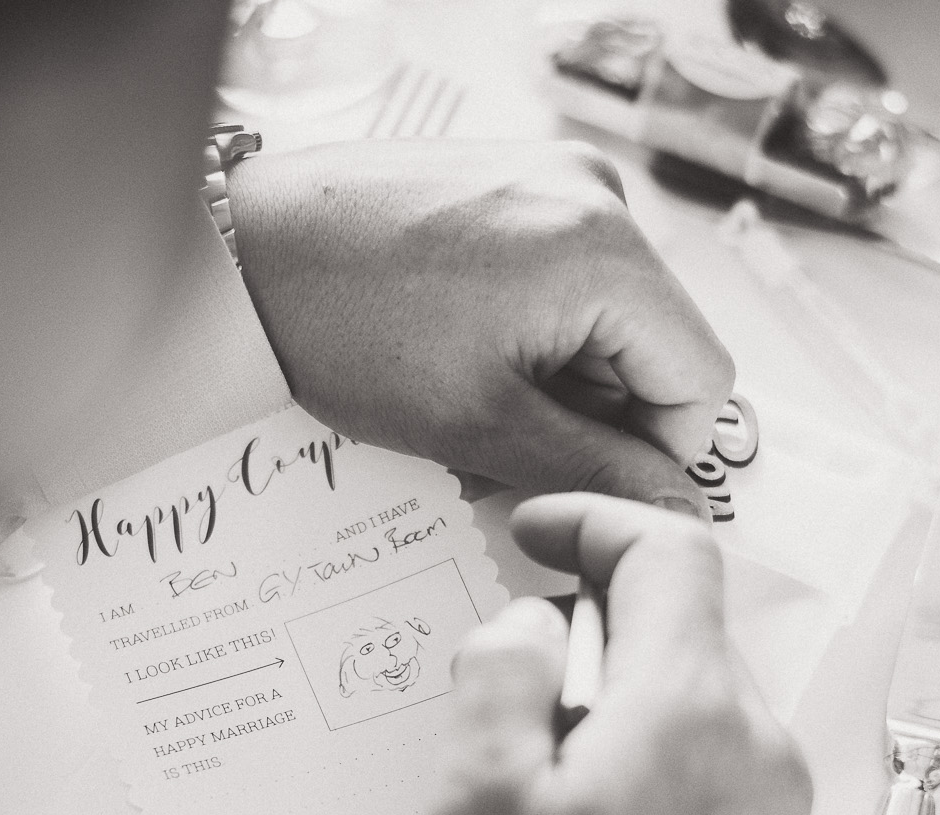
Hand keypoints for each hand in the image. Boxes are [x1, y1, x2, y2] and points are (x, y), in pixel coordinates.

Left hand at [227, 140, 733, 516]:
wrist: (237, 252)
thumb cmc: (340, 327)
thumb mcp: (480, 425)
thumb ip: (594, 473)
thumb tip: (679, 514)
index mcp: (605, 248)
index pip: (702, 379)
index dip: (652, 451)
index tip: (578, 476)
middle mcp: (596, 191)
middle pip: (656, 341)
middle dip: (595, 406)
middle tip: (503, 434)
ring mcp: (554, 174)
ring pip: (609, 314)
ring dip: (558, 370)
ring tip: (467, 382)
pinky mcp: (514, 176)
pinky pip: (566, 274)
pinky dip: (531, 325)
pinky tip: (459, 341)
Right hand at [420, 493, 810, 814]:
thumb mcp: (476, 806)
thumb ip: (503, 677)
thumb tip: (534, 623)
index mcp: (691, 710)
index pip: (671, 551)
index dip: (595, 519)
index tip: (534, 532)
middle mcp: (759, 750)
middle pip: (684, 632)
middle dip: (595, 629)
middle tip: (510, 688)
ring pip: (696, 711)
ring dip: (619, 711)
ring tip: (537, 796)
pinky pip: (713, 782)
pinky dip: (651, 774)